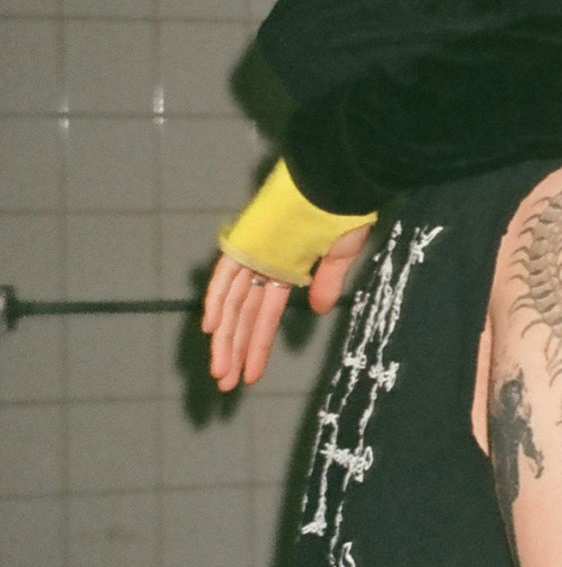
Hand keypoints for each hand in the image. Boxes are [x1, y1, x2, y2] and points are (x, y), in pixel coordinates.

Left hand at [202, 224, 369, 389]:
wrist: (336, 182)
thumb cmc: (345, 212)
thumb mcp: (342, 254)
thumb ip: (327, 282)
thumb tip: (319, 311)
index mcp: (287, 269)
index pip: (264, 317)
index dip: (257, 347)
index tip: (251, 375)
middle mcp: (265, 265)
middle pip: (243, 317)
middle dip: (235, 352)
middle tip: (225, 384)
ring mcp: (253, 254)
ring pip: (232, 304)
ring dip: (225, 338)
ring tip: (220, 371)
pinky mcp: (247, 242)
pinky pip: (226, 275)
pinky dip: (216, 300)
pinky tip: (210, 328)